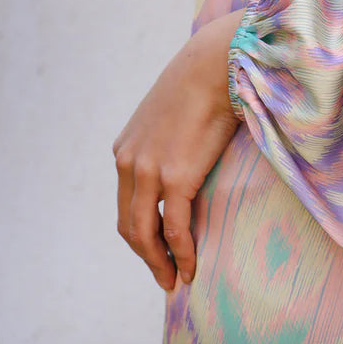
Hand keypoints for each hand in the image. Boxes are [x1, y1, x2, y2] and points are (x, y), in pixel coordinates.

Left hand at [113, 9, 243, 290]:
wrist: (216, 62)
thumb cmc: (205, 80)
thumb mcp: (174, 113)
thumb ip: (172, 140)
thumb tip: (191, 152)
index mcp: (127, 149)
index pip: (127, 203)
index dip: (142, 231)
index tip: (158, 249)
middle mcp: (129, 163)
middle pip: (130, 225)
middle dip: (147, 256)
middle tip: (165, 277)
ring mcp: (149, 172)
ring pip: (146, 234)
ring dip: (161, 263)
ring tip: (177, 281)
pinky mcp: (176, 178)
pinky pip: (176, 228)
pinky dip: (182, 253)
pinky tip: (192, 267)